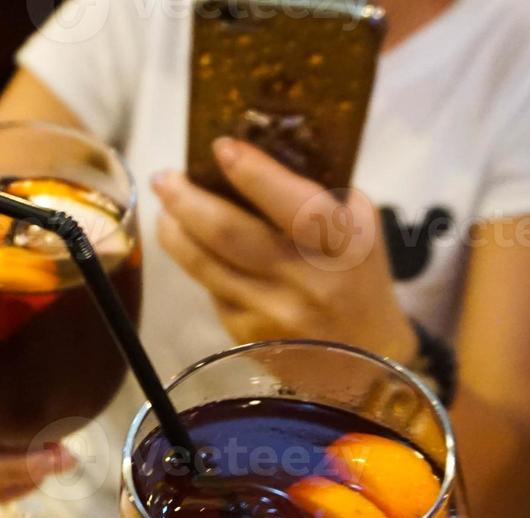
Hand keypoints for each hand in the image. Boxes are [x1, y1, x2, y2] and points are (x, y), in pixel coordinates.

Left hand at [157, 138, 415, 361]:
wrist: (365, 358)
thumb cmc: (359, 276)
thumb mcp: (358, 227)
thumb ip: (317, 193)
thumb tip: (257, 154)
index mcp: (343, 245)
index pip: (296, 205)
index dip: (254, 175)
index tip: (221, 146)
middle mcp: (305, 283)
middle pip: (230, 235)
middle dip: (188, 200)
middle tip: (164, 177)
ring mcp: (271, 313)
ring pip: (206, 266)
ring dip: (176, 233)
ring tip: (164, 209)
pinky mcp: (247, 337)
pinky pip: (211, 290)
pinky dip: (196, 264)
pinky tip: (189, 246)